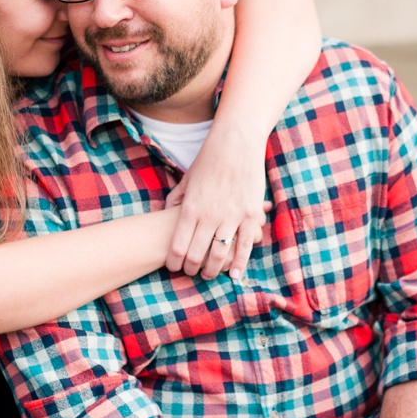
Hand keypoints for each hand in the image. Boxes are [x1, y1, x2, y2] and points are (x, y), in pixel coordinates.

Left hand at [165, 127, 267, 280]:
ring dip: (213, 270)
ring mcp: (232, 216)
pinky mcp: (251, 216)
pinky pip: (245, 247)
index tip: (174, 267)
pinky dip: (239, 264)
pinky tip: (234, 275)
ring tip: (209, 274)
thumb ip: (176, 199)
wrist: (236, 142)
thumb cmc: (209, 159)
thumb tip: (165, 214)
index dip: (174, 262)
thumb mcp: (187, 179)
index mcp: (190, 208)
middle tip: (191, 273)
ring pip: (220, 255)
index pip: (177, 246)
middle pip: (196, 255)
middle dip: (191, 269)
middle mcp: (209, 215)